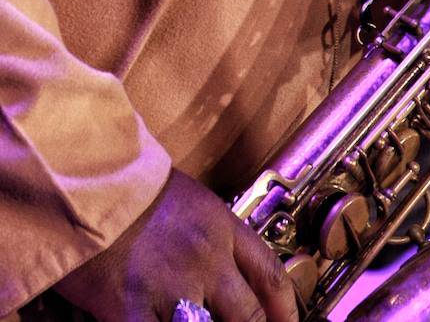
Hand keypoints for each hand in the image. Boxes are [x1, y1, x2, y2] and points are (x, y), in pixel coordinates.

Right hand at [55, 168, 297, 321]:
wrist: (87, 179)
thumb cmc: (130, 186)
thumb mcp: (187, 200)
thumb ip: (210, 236)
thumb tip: (223, 270)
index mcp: (221, 227)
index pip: (270, 275)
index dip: (285, 310)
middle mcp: (206, 259)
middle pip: (247, 316)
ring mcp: (172, 286)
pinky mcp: (132, 308)